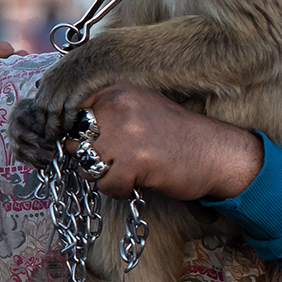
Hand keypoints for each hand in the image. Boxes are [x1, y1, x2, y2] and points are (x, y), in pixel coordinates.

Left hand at [76, 84, 262, 201]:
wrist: (217, 153)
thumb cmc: (176, 134)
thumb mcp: (138, 107)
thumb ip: (105, 113)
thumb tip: (65, 132)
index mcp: (116, 91)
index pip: (70, 112)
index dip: (72, 133)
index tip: (82, 144)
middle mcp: (117, 107)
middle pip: (74, 140)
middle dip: (86, 156)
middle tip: (111, 162)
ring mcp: (125, 133)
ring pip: (85, 163)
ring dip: (102, 175)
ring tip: (126, 172)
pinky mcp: (134, 161)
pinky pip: (104, 184)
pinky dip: (118, 190)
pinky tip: (136, 182)